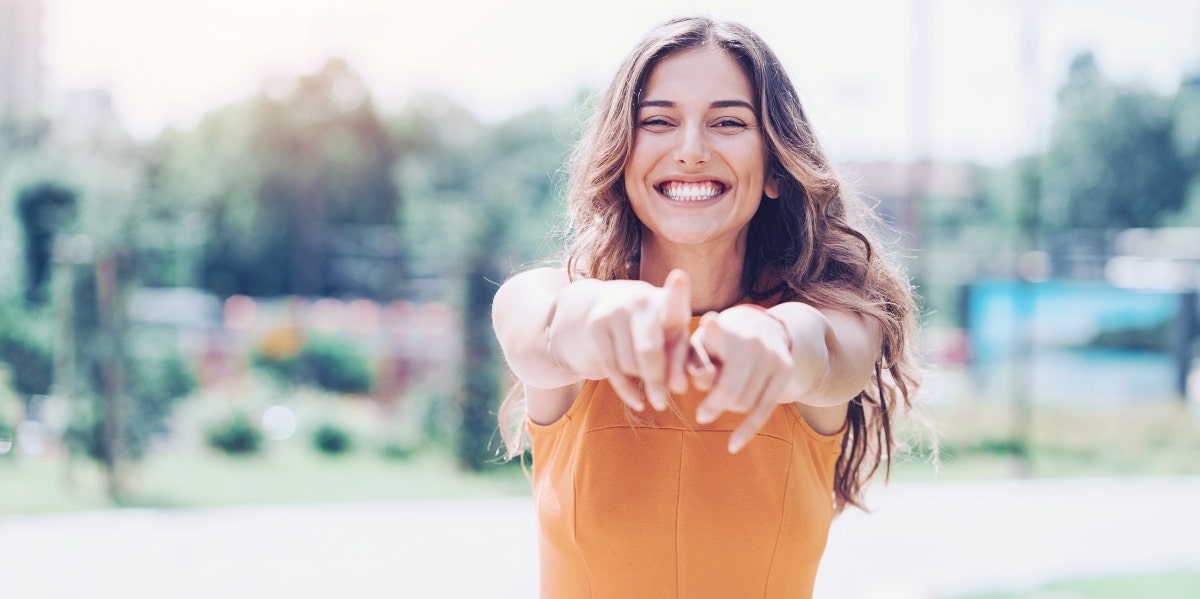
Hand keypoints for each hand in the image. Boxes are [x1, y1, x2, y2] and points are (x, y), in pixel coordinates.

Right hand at [560, 269, 691, 411]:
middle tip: (662, 403)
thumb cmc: (656, 328)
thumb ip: (684, 362)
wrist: (609, 306)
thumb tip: (678, 388)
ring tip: (650, 381)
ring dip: (642, 380)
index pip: (673, 302)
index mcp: (667, 302)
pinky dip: (626, 390)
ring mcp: (615, 311)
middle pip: (648, 351)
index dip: (677, 292)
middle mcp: (640, 301)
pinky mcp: (596, 324)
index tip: (680, 278)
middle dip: (656, 381)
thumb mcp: (674, 339)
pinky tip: (637, 401)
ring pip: (630, 364)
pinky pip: (612, 368)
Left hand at [689, 305, 819, 452]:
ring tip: (721, 402)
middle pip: (730, 391)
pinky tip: (733, 446)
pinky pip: (765, 408)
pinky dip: (747, 430)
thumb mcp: (698, 344)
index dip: (703, 376)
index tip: (698, 393)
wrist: (762, 326)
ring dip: (729, 409)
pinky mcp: (786, 370)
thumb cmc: (717, 340)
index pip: (711, 359)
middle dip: (713, 406)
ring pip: (745, 402)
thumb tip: (702, 381)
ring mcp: (772, 355)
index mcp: (725, 329)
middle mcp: (752, 339)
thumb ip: (693, 361)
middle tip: (702, 414)